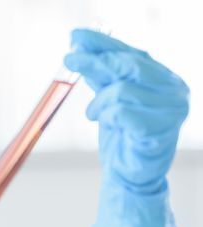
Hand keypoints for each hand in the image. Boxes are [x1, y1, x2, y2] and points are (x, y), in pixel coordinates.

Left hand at [64, 29, 189, 226]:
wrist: (128, 173)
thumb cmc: (120, 135)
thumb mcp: (107, 98)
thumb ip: (100, 74)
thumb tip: (79, 47)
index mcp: (164, 79)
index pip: (132, 52)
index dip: (103, 42)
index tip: (76, 36)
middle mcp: (174, 90)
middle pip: (129, 65)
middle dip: (94, 61)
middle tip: (70, 60)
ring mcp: (171, 111)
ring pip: (121, 91)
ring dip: (98, 103)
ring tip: (95, 114)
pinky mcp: (160, 132)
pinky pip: (121, 114)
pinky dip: (107, 117)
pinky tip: (108, 124)